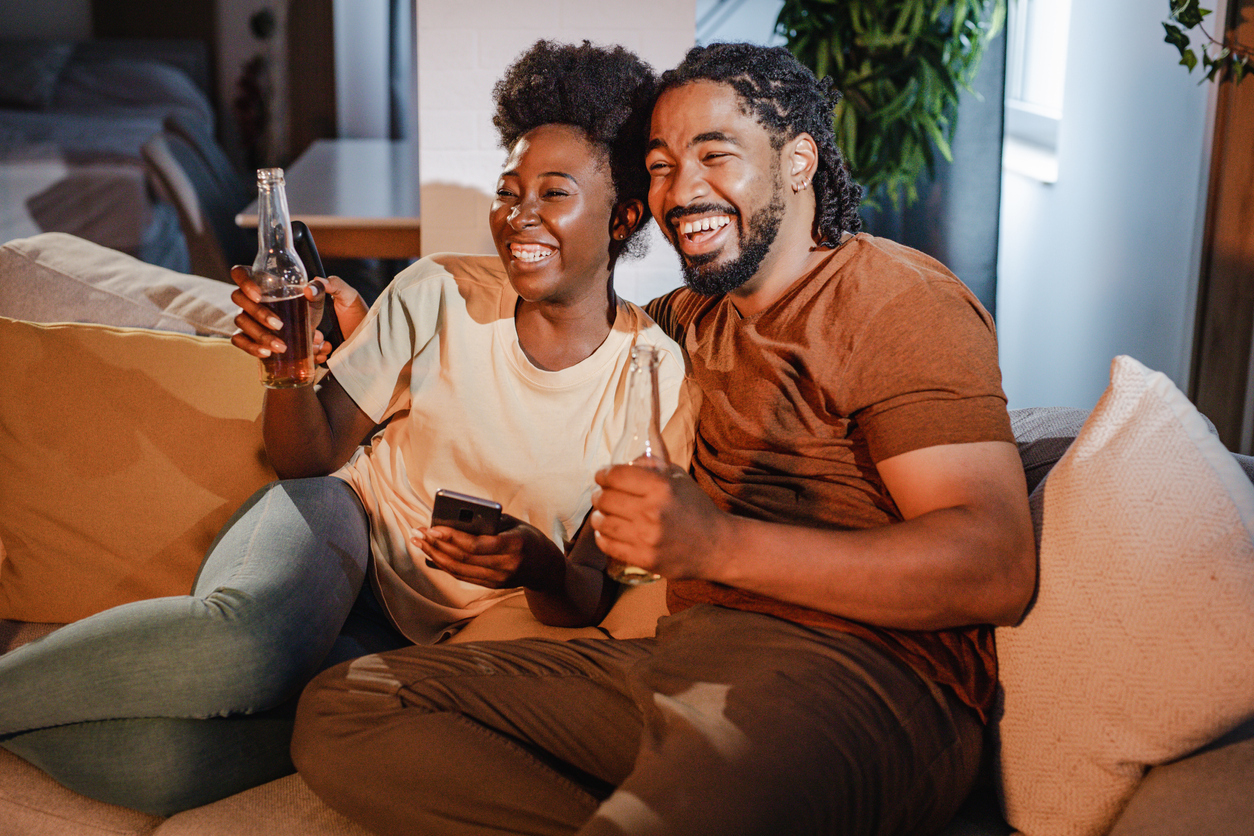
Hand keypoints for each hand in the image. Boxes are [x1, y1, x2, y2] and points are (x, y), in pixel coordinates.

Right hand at [230, 266, 365, 363]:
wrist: (347, 338)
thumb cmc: (340, 311)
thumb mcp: (342, 295)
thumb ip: (332, 285)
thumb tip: (313, 287)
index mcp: (275, 282)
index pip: (243, 273)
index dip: (244, 281)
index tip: (259, 294)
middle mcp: (261, 298)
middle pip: (239, 300)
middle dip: (258, 314)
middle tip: (279, 325)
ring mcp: (257, 318)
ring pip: (242, 322)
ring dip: (260, 335)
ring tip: (282, 346)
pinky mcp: (259, 338)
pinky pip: (241, 341)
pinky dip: (251, 348)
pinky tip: (267, 353)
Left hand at [414, 514, 564, 590]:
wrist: (545, 567)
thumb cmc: (526, 537)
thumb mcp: (512, 523)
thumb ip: (487, 522)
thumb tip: (452, 520)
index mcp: (515, 545)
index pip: (477, 545)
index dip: (452, 537)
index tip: (432, 527)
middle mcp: (507, 566)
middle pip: (463, 558)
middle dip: (437, 545)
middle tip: (417, 533)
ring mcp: (498, 579)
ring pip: (459, 570)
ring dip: (435, 555)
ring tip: (418, 542)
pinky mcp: (491, 585)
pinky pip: (462, 575)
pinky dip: (444, 564)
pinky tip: (430, 554)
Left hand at [589, 463, 726, 578]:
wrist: (717, 546)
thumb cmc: (697, 509)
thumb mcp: (679, 479)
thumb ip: (653, 466)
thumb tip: (628, 461)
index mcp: (661, 487)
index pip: (616, 476)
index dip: (602, 474)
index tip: (601, 476)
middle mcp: (652, 511)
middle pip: (606, 499)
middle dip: (599, 495)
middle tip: (601, 496)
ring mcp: (647, 537)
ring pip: (603, 523)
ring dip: (598, 516)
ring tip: (602, 514)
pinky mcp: (645, 559)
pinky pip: (609, 546)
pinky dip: (602, 537)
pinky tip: (606, 532)